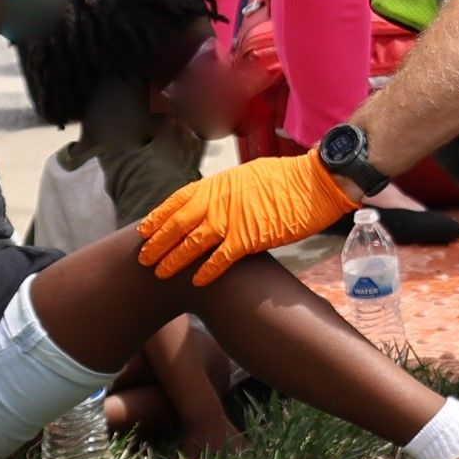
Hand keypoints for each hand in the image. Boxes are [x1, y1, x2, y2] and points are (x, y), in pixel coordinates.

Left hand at [138, 151, 358, 284]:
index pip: (176, 201)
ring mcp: (232, 219)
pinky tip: (198, 282)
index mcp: (217, 184)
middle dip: (156, 243)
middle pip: (177, 224)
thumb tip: (216, 202)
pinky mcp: (250, 237)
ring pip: (192, 243)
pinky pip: (221, 258)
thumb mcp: (248, 176)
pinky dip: (207, 271)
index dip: (157, 217)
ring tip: (160, 274)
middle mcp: (218, 200)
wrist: (316, 182)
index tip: (143, 231)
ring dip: (173, 260)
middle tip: (142, 259)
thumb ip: (227, 191)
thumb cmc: (288, 179)